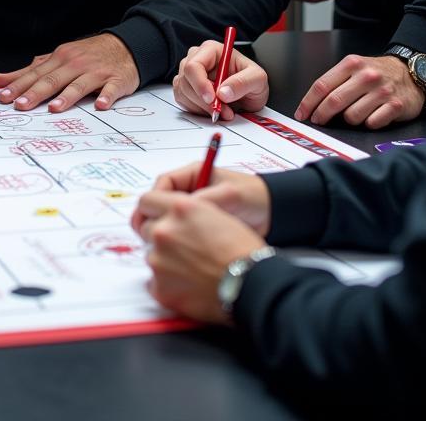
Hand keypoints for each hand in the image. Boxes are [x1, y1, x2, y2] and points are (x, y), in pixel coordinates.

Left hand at [0, 33, 138, 111]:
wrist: (125, 46)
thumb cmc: (87, 56)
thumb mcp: (57, 59)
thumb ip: (29, 71)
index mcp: (60, 59)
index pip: (35, 74)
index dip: (19, 86)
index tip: (4, 97)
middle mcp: (76, 64)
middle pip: (53, 80)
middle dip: (36, 93)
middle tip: (21, 105)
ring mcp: (97, 72)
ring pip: (79, 84)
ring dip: (67, 96)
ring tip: (55, 108)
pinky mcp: (116, 79)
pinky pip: (111, 89)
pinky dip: (106, 96)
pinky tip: (100, 104)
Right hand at [132, 165, 271, 236]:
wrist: (275, 212)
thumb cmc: (253, 196)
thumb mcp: (229, 195)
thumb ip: (205, 199)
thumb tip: (182, 208)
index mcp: (195, 174)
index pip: (164, 183)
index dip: (155, 198)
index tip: (152, 214)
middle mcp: (191, 190)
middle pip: (161, 202)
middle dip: (154, 217)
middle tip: (150, 233)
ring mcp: (194, 208)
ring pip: (169, 219)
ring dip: (166, 229)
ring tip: (165, 244)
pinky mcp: (200, 225)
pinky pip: (182, 231)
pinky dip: (178, 239)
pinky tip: (178, 251)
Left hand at [133, 192, 266, 323]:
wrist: (252, 284)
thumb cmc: (243, 250)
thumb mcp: (216, 213)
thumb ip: (186, 211)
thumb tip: (170, 215)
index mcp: (179, 208)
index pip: (146, 200)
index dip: (152, 209)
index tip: (154, 216)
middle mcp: (164, 230)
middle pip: (146, 229)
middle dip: (160, 236)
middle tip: (182, 247)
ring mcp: (159, 260)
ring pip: (151, 255)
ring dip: (165, 260)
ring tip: (192, 268)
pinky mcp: (160, 287)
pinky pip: (154, 283)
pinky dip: (167, 284)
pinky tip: (189, 285)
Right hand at [172, 41, 268, 120]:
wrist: (250, 95)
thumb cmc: (252, 81)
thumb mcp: (258, 79)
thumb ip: (243, 82)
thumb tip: (223, 92)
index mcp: (211, 50)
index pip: (194, 65)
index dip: (200, 83)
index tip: (212, 99)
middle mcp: (197, 59)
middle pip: (186, 80)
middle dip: (203, 100)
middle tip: (222, 110)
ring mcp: (189, 74)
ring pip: (183, 92)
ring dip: (202, 107)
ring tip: (223, 111)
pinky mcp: (186, 88)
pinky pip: (182, 100)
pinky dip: (197, 110)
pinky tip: (211, 109)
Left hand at [295, 53, 423, 127]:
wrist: (411, 72)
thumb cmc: (377, 72)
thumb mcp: (354, 67)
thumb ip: (335, 81)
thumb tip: (312, 104)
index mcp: (351, 64)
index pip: (322, 85)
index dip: (308, 103)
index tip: (301, 114)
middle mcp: (367, 76)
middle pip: (333, 101)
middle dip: (321, 115)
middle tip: (318, 120)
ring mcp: (382, 91)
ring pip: (352, 116)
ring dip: (349, 120)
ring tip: (354, 113)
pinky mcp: (396, 106)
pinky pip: (372, 123)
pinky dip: (368, 123)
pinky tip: (371, 116)